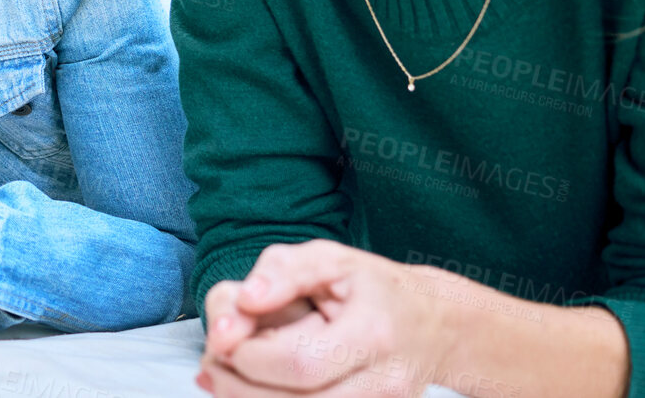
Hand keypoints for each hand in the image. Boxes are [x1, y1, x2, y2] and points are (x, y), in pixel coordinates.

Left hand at [197, 240, 448, 396]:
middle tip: (209, 365)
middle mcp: (384, 384)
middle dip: (238, 387)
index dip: (248, 354)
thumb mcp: (329, 259)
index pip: (297, 362)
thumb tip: (245, 299)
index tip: (222, 337)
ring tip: (219, 379)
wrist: (435, 326)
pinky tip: (244, 392)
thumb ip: (282, 272)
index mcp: (374, 334)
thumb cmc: (373, 288)